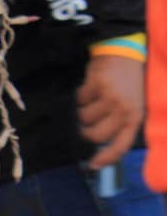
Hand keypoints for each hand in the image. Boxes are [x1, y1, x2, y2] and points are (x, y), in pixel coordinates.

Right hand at [76, 54, 144, 168]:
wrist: (124, 51)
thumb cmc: (127, 81)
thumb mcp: (132, 104)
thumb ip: (121, 124)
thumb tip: (102, 147)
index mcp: (135, 115)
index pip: (121, 145)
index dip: (106, 158)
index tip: (94, 164)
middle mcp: (123, 107)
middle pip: (96, 135)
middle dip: (87, 131)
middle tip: (86, 125)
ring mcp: (110, 96)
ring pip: (84, 118)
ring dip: (84, 111)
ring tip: (93, 99)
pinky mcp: (97, 85)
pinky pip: (80, 100)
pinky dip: (82, 95)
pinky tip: (91, 87)